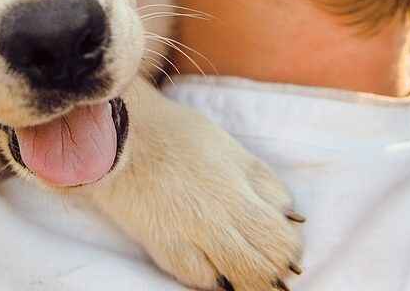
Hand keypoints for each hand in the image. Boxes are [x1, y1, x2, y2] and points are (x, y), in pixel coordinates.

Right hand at [84, 79, 304, 289]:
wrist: (118, 133)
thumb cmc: (175, 134)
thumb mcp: (230, 149)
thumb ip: (261, 182)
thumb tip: (290, 216)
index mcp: (242, 182)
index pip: (283, 231)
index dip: (290, 244)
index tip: (287, 248)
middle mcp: (221, 211)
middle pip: (268, 258)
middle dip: (278, 269)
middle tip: (278, 274)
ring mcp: (192, 231)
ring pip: (240, 274)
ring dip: (253, 282)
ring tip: (254, 283)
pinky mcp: (163, 244)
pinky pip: (198, 277)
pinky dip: (215, 281)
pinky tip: (220, 279)